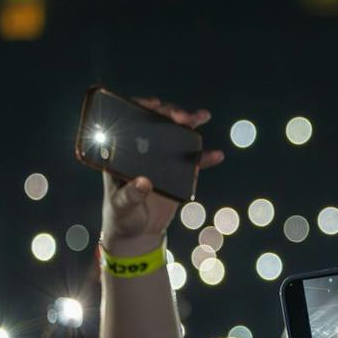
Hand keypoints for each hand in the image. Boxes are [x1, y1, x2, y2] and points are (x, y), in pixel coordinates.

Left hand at [100, 98, 222, 255]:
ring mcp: (163, 160)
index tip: (154, 104)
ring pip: (177, 136)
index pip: (130, 122)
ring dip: (190, 125)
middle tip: (183, 117)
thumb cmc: (121, 216)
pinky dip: (205, 157)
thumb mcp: (121, 206)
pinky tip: (217, 155)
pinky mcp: (179, 173)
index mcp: (124, 153)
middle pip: (158, 124)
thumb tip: (144, 182)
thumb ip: (130, 195)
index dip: (141, 107)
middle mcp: (144, 151)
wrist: (138, 233)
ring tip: (202, 116)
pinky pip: (194, 162)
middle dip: (171, 115)